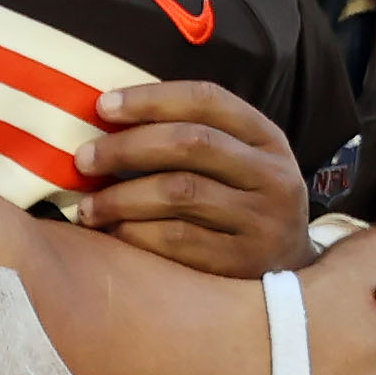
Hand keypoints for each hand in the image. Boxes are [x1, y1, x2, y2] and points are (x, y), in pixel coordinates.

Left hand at [74, 81, 312, 276]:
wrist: (291, 275)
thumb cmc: (245, 207)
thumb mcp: (242, 164)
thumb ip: (197, 139)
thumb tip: (111, 119)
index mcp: (268, 138)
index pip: (207, 100)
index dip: (151, 99)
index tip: (102, 106)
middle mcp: (273, 175)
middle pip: (190, 143)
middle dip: (127, 147)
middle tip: (84, 159)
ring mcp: (262, 221)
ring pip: (179, 193)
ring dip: (121, 197)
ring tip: (88, 206)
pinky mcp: (243, 262)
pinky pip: (177, 241)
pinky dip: (136, 234)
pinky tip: (113, 234)